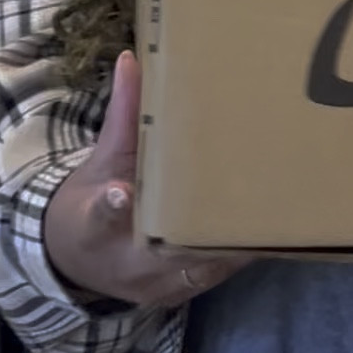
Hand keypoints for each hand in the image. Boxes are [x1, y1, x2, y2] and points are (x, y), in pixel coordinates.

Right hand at [43, 52, 249, 311]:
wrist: (75, 263)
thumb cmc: (87, 206)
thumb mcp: (99, 162)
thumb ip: (122, 117)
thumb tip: (133, 60)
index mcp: (91, 227)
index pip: (98, 218)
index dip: (110, 206)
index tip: (121, 193)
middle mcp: (126, 264)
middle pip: (168, 247)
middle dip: (207, 221)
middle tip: (249, 189)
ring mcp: (158, 285)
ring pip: (202, 263)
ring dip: (237, 237)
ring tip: (277, 203)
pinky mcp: (183, 293)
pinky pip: (218, 272)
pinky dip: (242, 249)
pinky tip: (274, 224)